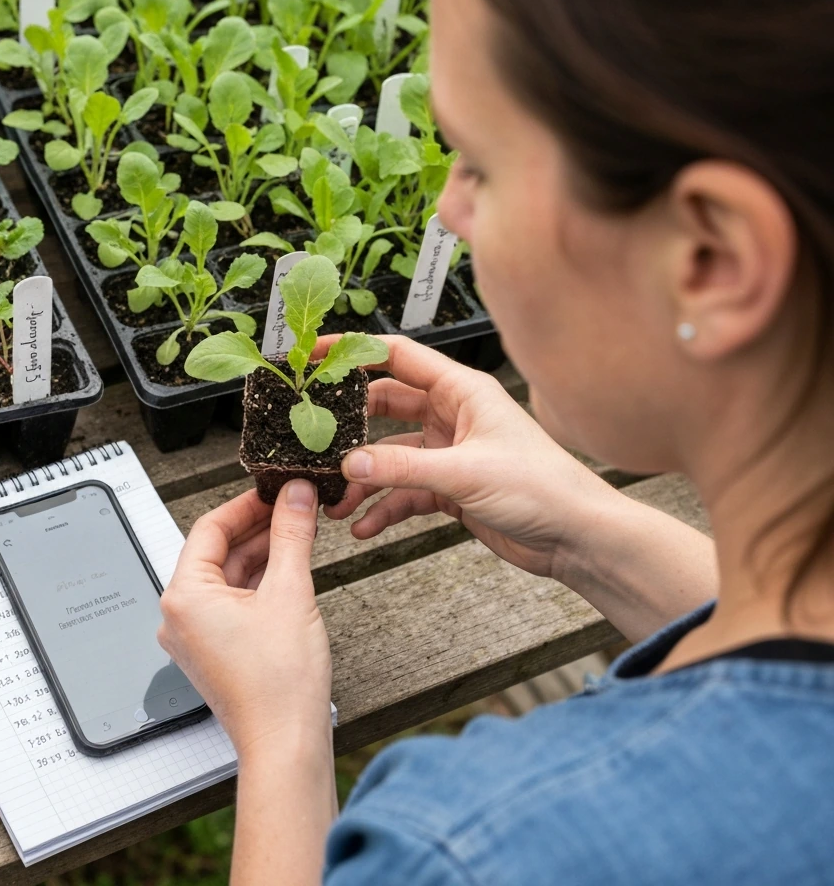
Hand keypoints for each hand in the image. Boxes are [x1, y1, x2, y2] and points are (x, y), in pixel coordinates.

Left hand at [158, 480, 331, 755]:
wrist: (285, 743)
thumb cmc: (279, 683)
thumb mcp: (289, 592)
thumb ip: (291, 535)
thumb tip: (295, 495)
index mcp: (183, 596)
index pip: (209, 528)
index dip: (247, 504)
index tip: (275, 490)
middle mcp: (179, 616)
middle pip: (217, 552)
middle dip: (258, 528)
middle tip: (294, 507)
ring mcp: (195, 636)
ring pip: (227, 578)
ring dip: (261, 555)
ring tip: (298, 533)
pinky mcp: (214, 651)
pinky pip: (232, 603)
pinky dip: (258, 584)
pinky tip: (289, 569)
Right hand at [321, 334, 621, 581]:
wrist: (577, 537)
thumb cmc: (544, 488)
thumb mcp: (465, 472)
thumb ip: (402, 467)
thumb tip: (349, 463)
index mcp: (462, 391)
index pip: (397, 356)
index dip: (354, 352)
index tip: (315, 355)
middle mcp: (453, 415)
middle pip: (385, 406)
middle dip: (350, 423)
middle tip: (313, 433)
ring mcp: (449, 452)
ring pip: (389, 455)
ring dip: (362, 477)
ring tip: (335, 499)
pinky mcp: (449, 488)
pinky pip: (403, 491)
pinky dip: (382, 508)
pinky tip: (364, 526)